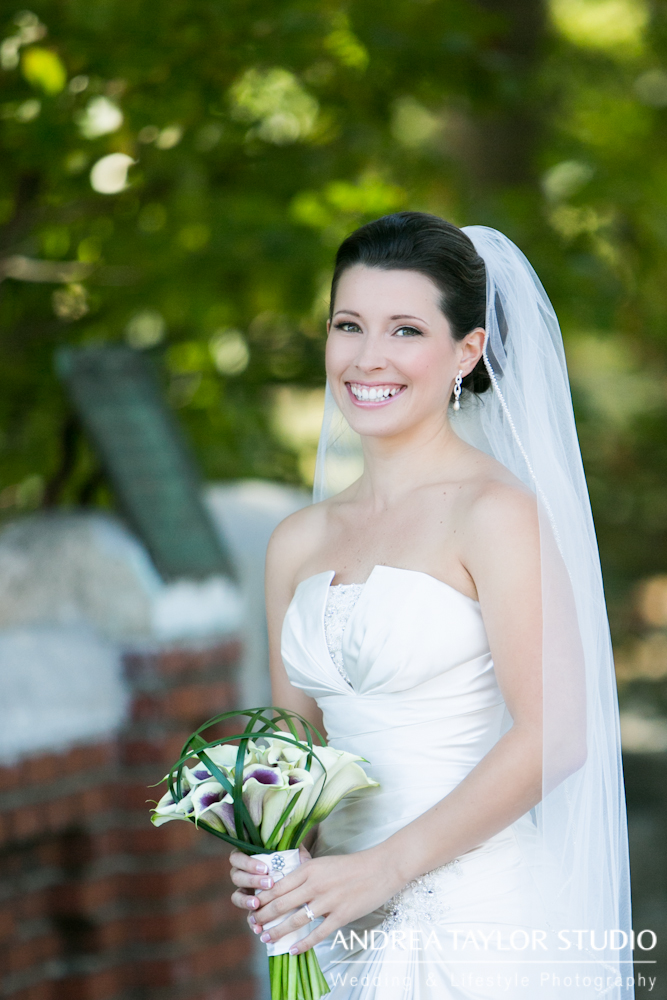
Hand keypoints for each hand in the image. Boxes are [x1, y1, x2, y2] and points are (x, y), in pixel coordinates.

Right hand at [229, 844, 312, 930]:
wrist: (296, 884)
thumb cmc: (291, 864)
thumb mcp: (294, 857)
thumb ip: (297, 854)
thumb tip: (304, 859)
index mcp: (246, 858)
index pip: (237, 858)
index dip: (248, 863)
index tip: (266, 869)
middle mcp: (242, 875)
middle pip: (236, 877)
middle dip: (252, 880)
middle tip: (269, 884)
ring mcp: (244, 893)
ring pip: (236, 897)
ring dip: (246, 901)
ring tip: (256, 904)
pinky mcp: (251, 909)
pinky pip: (246, 916)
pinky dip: (251, 923)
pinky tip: (258, 927)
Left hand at [246, 848, 403, 955]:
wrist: (380, 869)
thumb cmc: (352, 865)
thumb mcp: (324, 861)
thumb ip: (305, 867)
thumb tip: (287, 870)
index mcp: (309, 869)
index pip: (277, 886)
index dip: (262, 899)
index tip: (252, 907)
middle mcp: (315, 885)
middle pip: (282, 904)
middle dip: (264, 917)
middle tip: (254, 925)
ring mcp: (328, 901)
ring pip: (296, 921)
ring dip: (278, 932)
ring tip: (266, 938)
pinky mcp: (341, 916)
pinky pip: (318, 934)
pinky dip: (303, 944)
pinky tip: (294, 950)